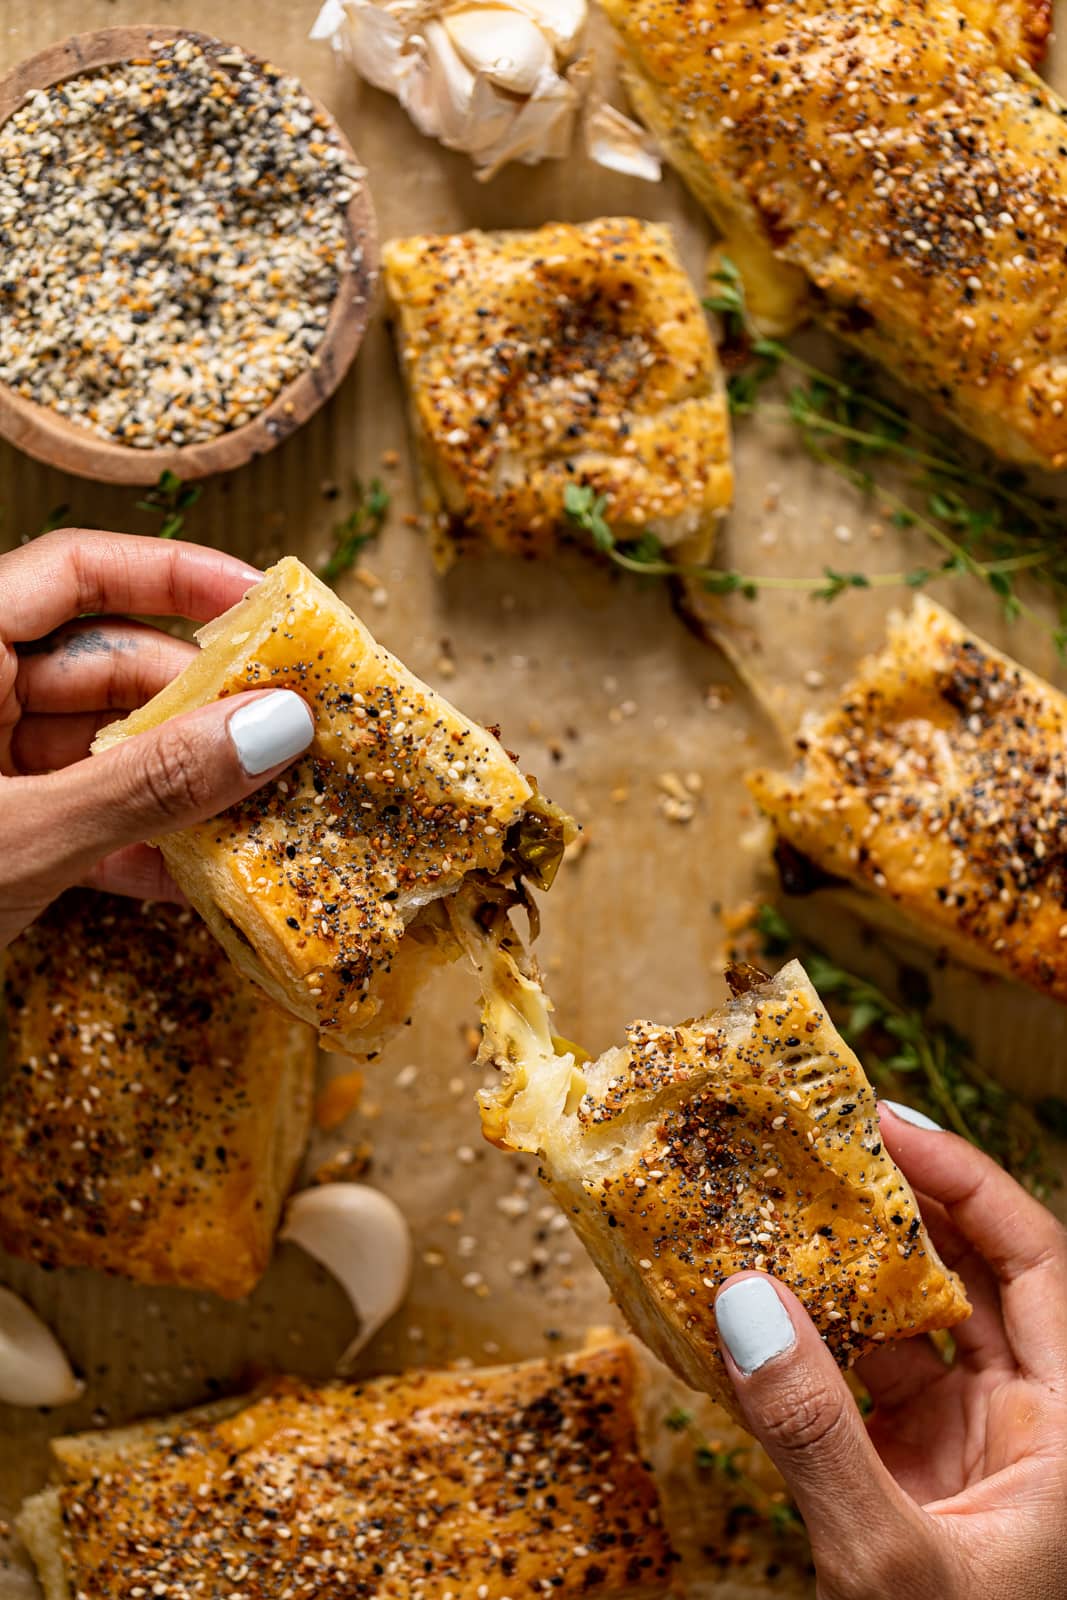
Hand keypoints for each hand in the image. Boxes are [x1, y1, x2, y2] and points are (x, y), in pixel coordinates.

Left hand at [0, 530, 313, 950]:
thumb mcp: (20, 841)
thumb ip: (150, 784)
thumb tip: (276, 727)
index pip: (75, 572)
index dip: (178, 576)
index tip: (269, 608)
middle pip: (107, 666)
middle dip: (201, 709)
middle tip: (290, 743)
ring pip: (102, 747)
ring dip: (182, 787)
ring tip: (261, 818)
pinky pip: (81, 812)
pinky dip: (135, 842)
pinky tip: (194, 878)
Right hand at [714, 1103, 1066, 1599]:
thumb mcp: (891, 1568)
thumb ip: (815, 1435)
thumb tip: (742, 1300)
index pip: (1038, 1259)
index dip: (965, 1180)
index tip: (881, 1123)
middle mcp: (1035, 1420)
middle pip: (975, 1275)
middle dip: (895, 1208)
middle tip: (809, 1147)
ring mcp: (975, 1449)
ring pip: (914, 1326)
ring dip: (844, 1272)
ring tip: (771, 1213)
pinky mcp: (916, 1480)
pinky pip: (865, 1384)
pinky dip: (813, 1345)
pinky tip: (757, 1317)